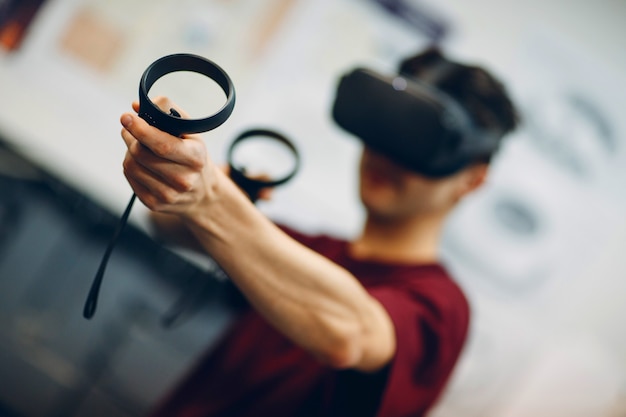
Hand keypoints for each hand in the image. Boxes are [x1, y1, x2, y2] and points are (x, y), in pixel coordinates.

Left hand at [120, 97, 220, 217]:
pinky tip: (140, 162)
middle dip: (131, 137)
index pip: (163, 145)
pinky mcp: (154, 204)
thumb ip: (168, 112)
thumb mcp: (192, 133)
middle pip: (141, 154)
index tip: (127, 117)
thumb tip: (137, 106)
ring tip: (137, 145)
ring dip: (129, 150)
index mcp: (195, 158)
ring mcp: (168, 195)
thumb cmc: (193, 156)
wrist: (203, 194)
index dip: (142, 130)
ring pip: (131, 165)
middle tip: (131, 128)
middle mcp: (184, 179)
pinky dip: (130, 165)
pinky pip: (129, 177)